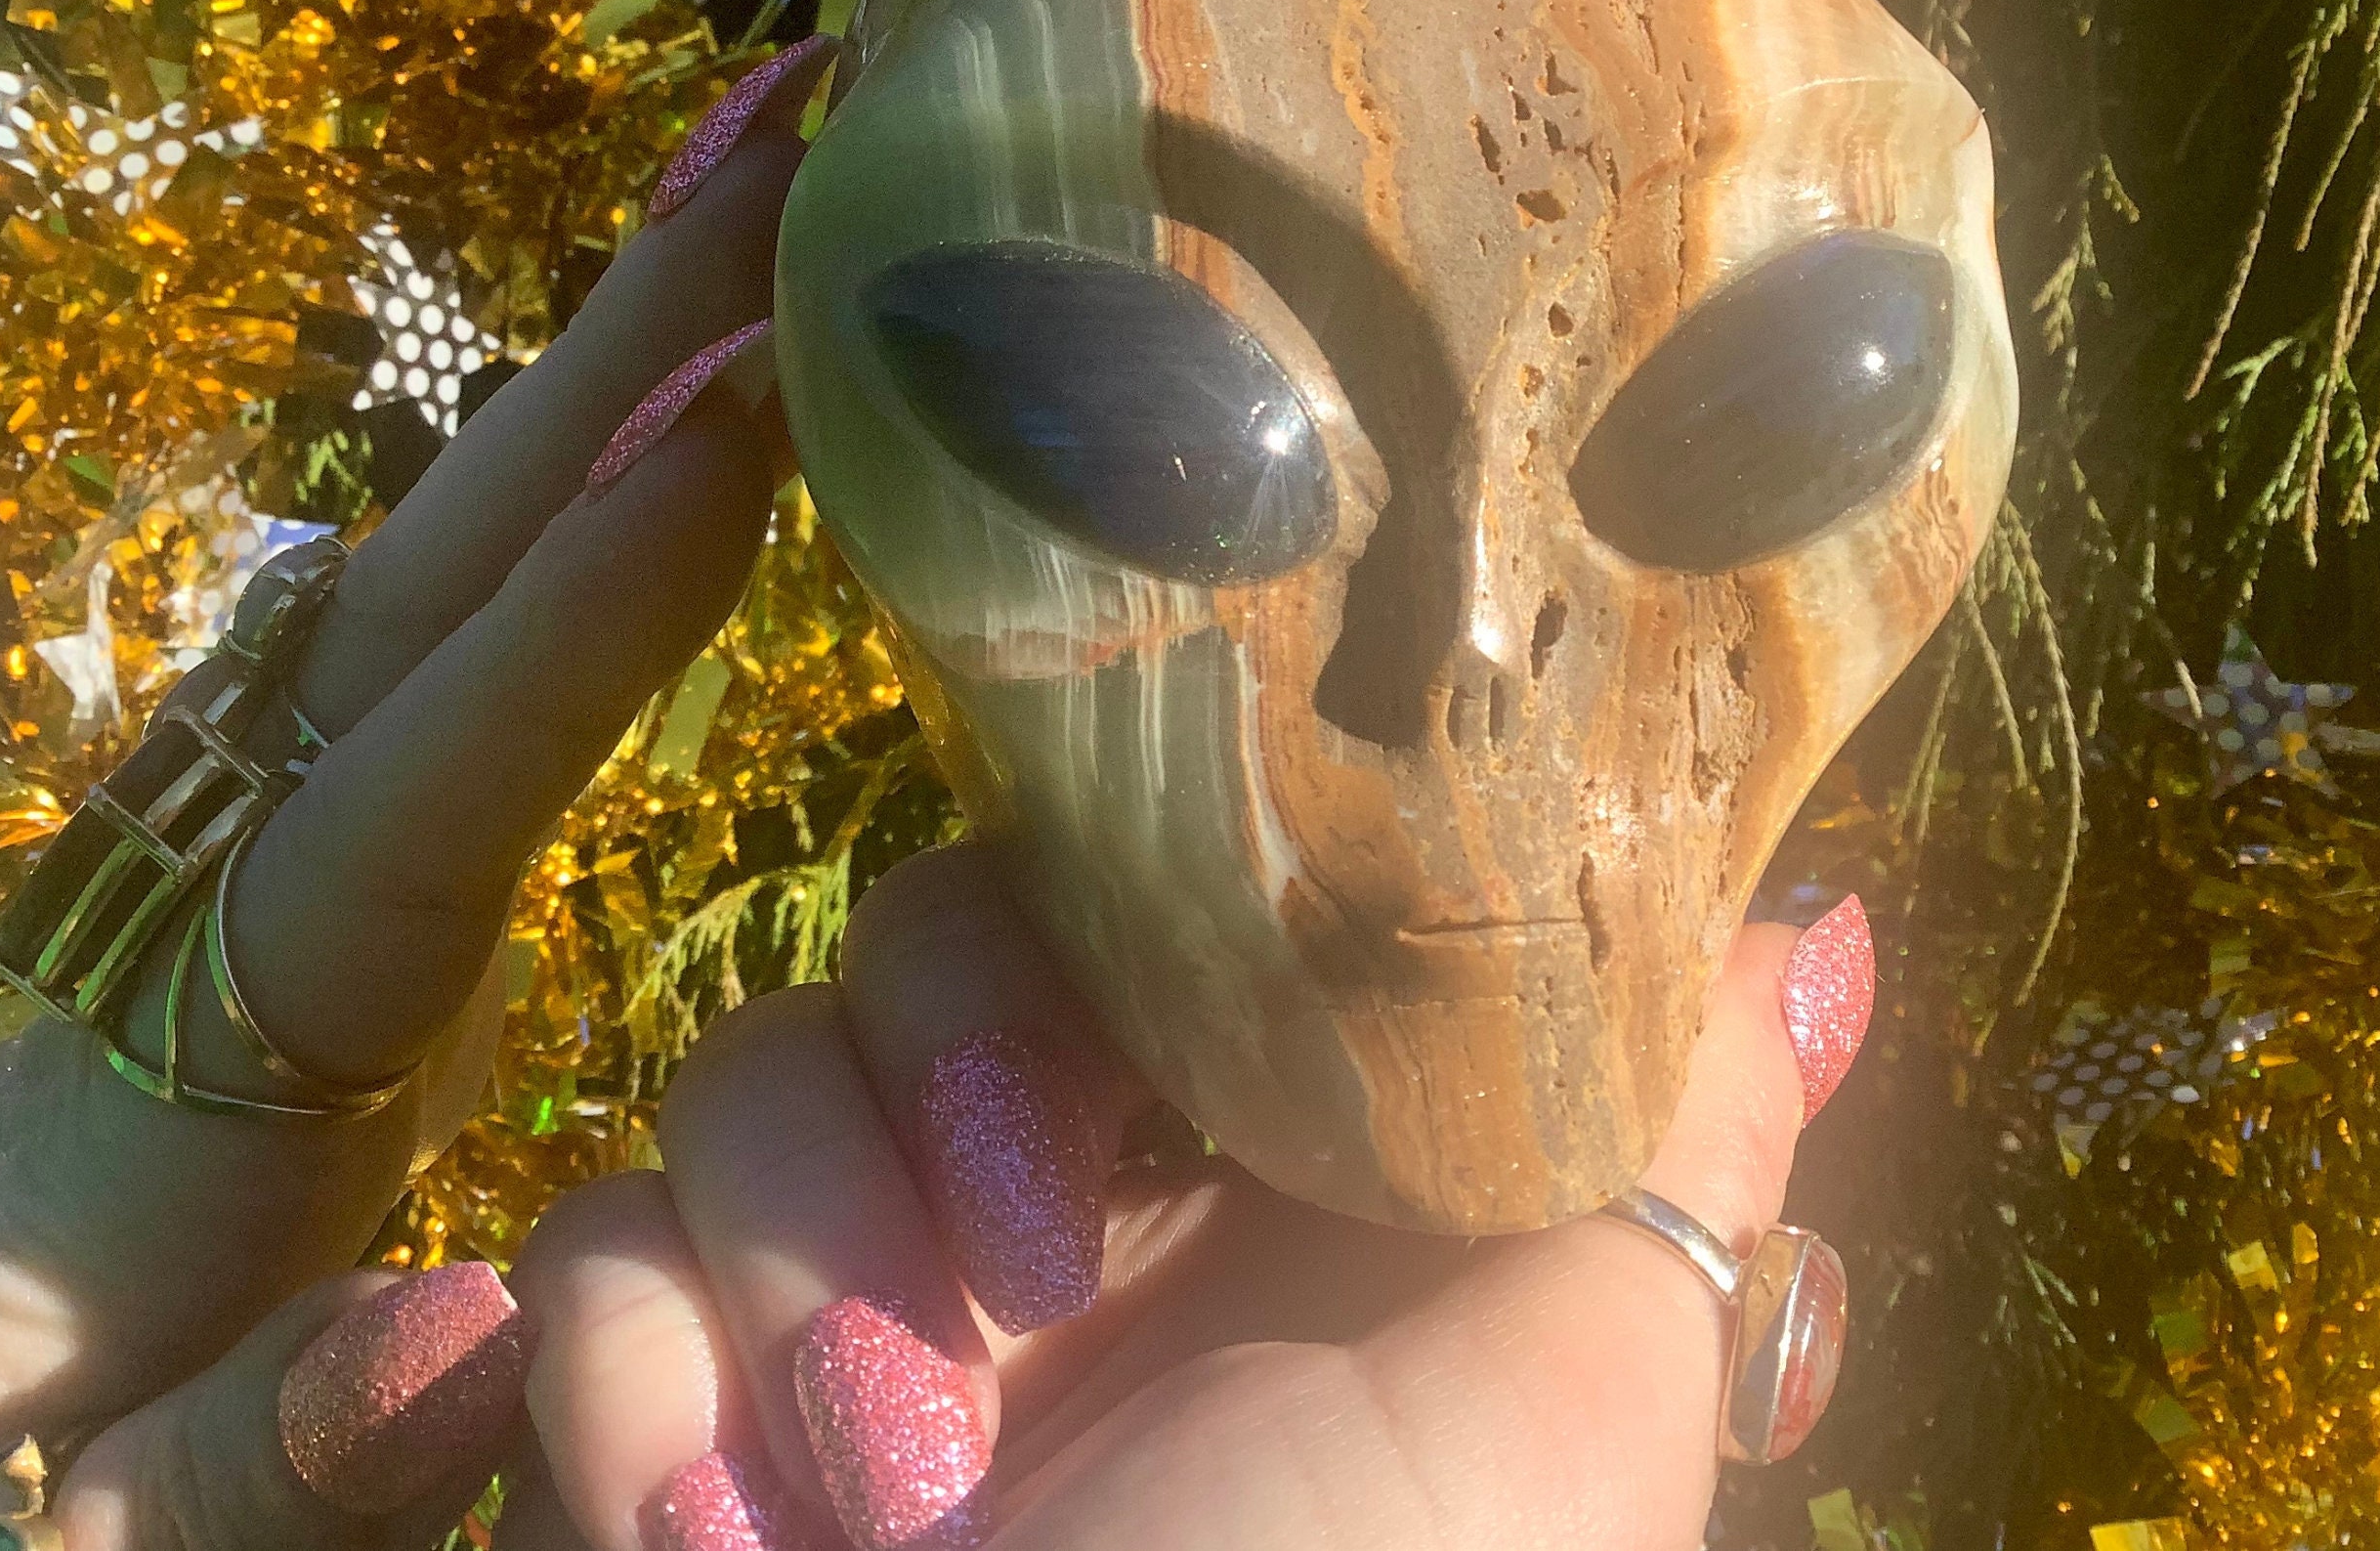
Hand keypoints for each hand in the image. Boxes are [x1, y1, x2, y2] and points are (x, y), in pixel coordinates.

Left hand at [0, 39, 840, 1550]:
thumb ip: (256, 1476)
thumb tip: (501, 1322)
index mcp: (147, 1094)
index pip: (388, 820)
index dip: (571, 637)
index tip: (739, 429)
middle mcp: (213, 906)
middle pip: (419, 602)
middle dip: (620, 364)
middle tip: (803, 127)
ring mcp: (267, 864)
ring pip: (443, 579)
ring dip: (621, 371)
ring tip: (780, 173)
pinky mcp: (331, 873)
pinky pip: (470, 642)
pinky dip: (597, 487)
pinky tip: (704, 387)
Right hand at [498, 845, 1869, 1550]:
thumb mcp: (1572, 1407)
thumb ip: (1675, 1133)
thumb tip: (1787, 910)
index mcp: (1285, 1185)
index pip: (1170, 893)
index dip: (1132, 924)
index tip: (1157, 1066)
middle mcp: (1081, 1219)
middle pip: (930, 941)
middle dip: (942, 1095)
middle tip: (1024, 1291)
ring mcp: (865, 1310)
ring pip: (748, 1073)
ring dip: (798, 1266)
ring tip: (893, 1495)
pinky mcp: (678, 1406)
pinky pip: (592, 1245)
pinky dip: (637, 1379)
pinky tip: (723, 1538)